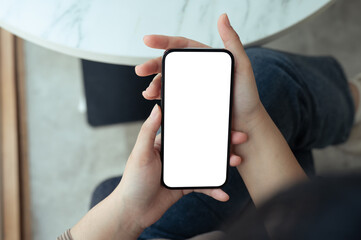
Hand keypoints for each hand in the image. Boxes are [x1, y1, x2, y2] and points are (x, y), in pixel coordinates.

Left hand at [113, 104, 247, 234]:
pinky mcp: (185, 186)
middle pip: (202, 145)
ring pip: (207, 164)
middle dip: (221, 142)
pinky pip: (203, 185)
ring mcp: (182, 170)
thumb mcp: (140, 153)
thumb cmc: (132, 181)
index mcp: (165, 144)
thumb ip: (148, 131)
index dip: (205, 124)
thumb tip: (156, 108)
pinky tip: (224, 193)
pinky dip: (214, 189)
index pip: (188, 130)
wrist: (133, 211)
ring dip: (222, 163)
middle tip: (239, 137)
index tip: (220, 119)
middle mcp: (176, 155)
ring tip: (236, 160)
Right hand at [135, 14, 262, 130]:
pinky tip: (155, 101)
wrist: (247, 124)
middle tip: (140, 70)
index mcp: (205, 59)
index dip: (163, 41)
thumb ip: (232, 42)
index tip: (147, 40)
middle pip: (170, 64)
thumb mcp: (242, 66)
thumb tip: (223, 17)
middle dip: (152, 65)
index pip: (181, 46)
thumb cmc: (247, 95)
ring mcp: (192, 88)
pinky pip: (172, 98)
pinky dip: (161, 98)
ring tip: (148, 92)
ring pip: (168, 81)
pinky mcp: (190, 103)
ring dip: (154, 84)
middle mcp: (196, 72)